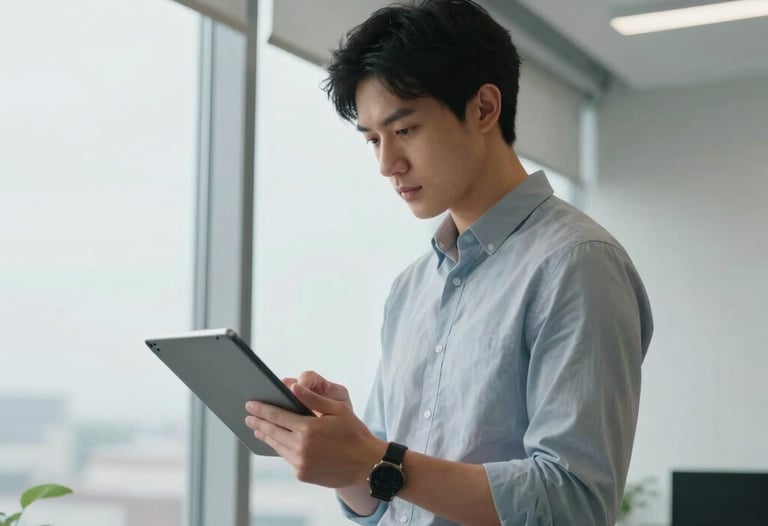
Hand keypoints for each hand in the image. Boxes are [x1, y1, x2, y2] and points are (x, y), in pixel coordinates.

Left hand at [245, 375, 384, 488]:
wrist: (367, 465)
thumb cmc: (354, 433)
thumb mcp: (337, 410)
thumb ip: (313, 399)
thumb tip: (294, 387)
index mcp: (308, 428)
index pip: (277, 416)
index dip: (261, 409)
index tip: (250, 405)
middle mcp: (301, 447)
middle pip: (272, 432)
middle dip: (259, 422)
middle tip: (248, 417)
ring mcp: (301, 463)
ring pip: (278, 446)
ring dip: (267, 436)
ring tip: (259, 429)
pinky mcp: (303, 474)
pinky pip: (288, 458)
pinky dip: (282, 449)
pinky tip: (278, 443)